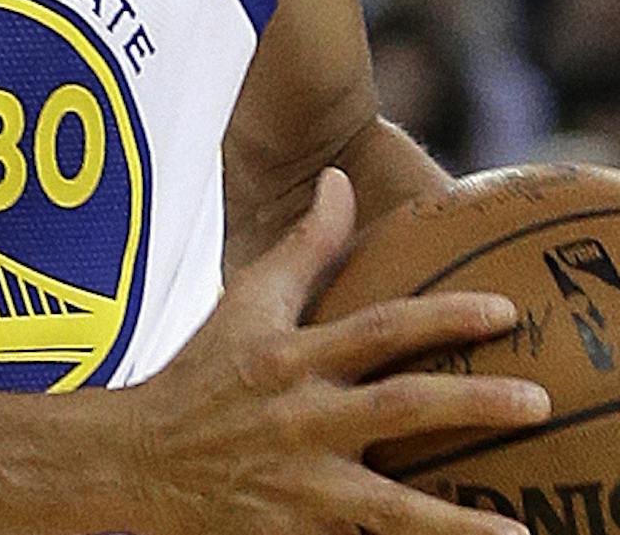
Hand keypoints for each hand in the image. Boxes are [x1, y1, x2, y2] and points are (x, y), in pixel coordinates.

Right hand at [126, 168, 548, 534]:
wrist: (141, 457)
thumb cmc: (204, 371)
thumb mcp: (244, 302)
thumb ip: (301, 245)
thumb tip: (339, 179)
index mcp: (289, 354)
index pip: (376, 329)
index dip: (441, 318)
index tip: (503, 311)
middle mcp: (299, 414)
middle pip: (398, 407)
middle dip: (471, 403)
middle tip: (537, 401)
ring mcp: (302, 478)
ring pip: (391, 500)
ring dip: (458, 518)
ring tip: (521, 525)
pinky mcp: (300, 526)